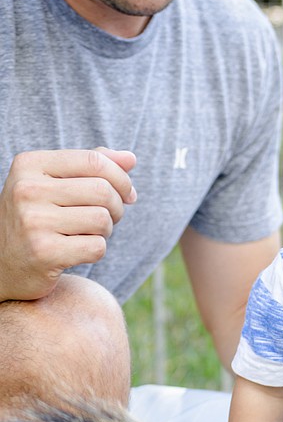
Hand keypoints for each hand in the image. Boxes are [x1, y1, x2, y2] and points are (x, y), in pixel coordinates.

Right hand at [0, 148, 136, 301]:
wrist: (1, 263)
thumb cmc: (38, 216)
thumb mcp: (56, 182)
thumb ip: (94, 166)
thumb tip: (130, 159)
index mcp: (30, 165)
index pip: (94, 160)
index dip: (121, 178)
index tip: (128, 193)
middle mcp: (26, 190)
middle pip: (102, 190)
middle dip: (117, 206)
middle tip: (107, 217)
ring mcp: (32, 222)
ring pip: (102, 219)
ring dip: (106, 230)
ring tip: (88, 233)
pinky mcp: (43, 253)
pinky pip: (96, 247)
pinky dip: (96, 251)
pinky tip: (76, 251)